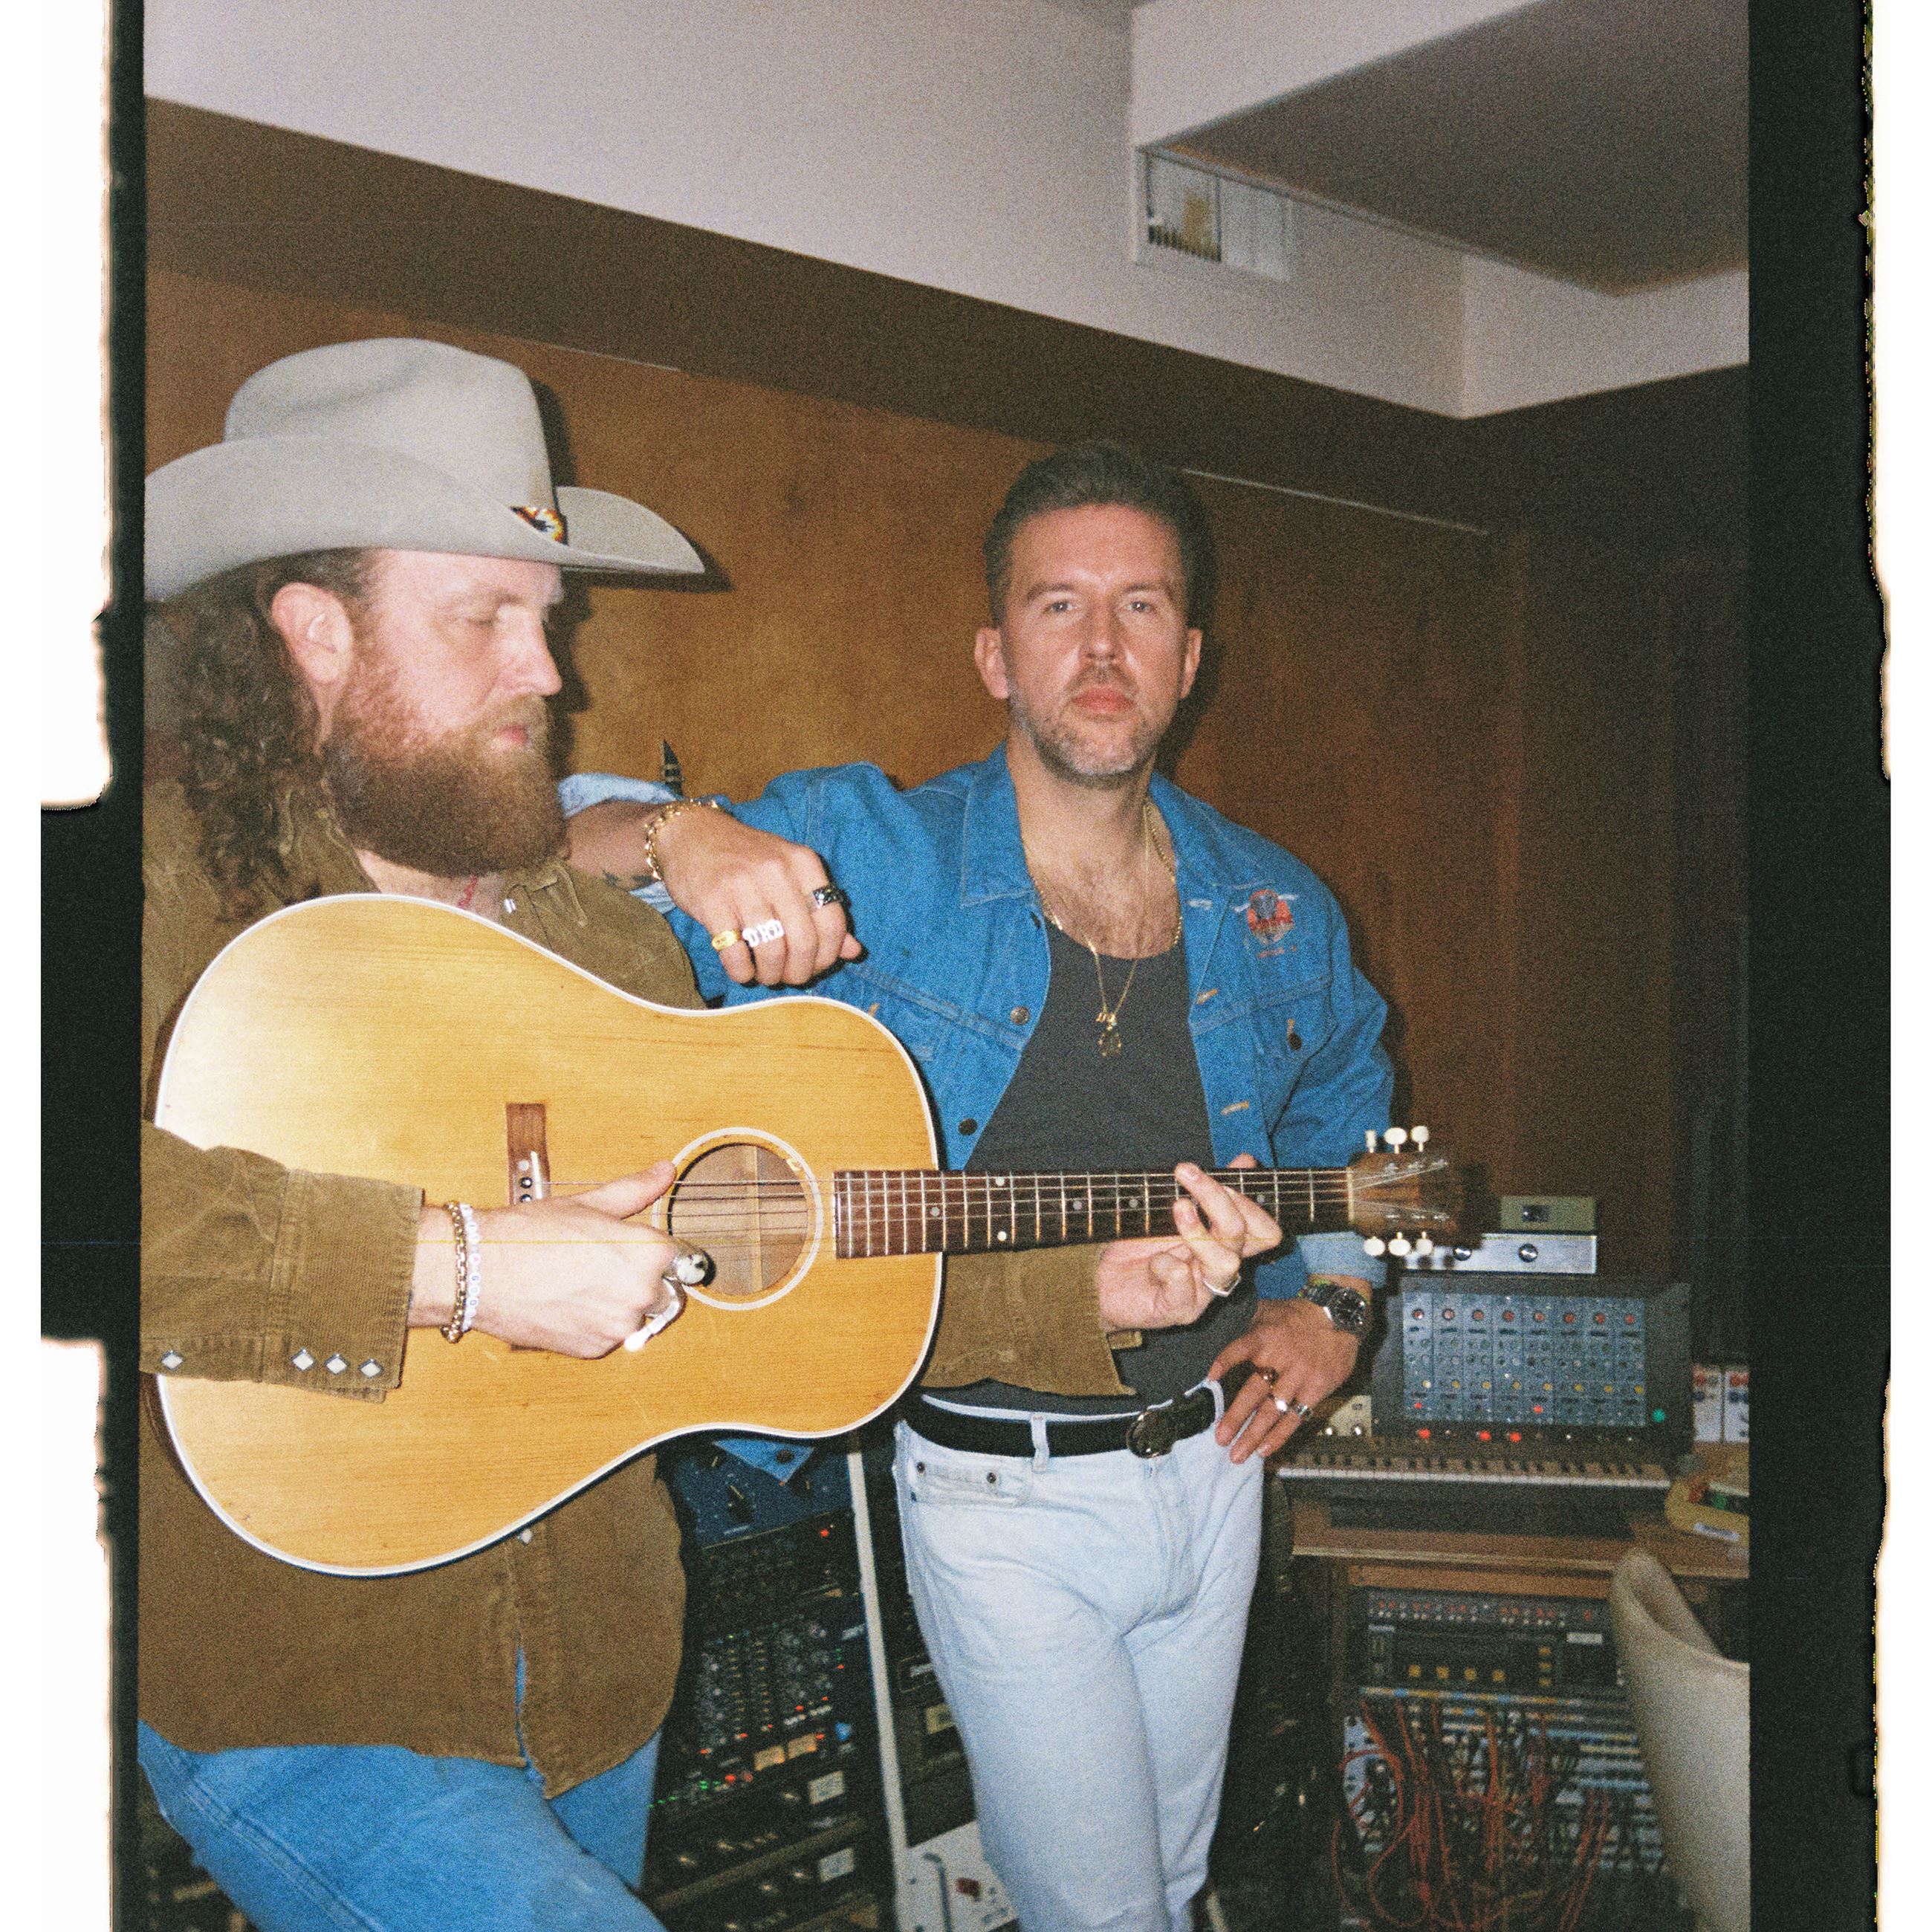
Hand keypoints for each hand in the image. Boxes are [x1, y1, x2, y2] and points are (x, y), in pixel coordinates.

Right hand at [410, 1163, 685, 1357]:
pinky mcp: (594, 1349)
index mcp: (649, 1253)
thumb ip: (636, 1190)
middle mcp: (642, 1293)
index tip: (617, 1242)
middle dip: (635, 1275)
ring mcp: (618, 1326)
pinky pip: (608, 1335)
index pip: (671, 1253)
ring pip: (633, 1313)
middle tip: (593, 1262)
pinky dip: (593, 1323)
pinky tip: (566, 1302)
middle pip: (659, 1286)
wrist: (480, 1271)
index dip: (643, 1245)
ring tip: (576, 1281)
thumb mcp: (589, 1203)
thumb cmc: (531, 1233)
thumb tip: (665, 1171)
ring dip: (615, 1301)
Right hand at [565, 800, 860, 987]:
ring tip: (765, 974)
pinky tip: (741, 969)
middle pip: (804, 942)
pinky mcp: (712, 903)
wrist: (691, 835)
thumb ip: (821, 910)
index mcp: (803, 863)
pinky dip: (741, 972)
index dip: (828, 955)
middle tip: (789, 977)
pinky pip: (735, 954)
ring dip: (770, 974)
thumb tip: (853, 951)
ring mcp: (743, 886)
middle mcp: (777, 871)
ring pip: (771, 951)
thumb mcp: (790, 872)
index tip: (815, 966)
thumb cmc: (747, 860)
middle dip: (799, 972)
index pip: (832, 921)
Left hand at [1093, 1157, 1281, 1330]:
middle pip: (1248, 1237)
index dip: (1251, 1203)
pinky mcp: (1179, 1309)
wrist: (1102, 1281)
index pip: (1265, 1230)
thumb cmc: (1140, 1243)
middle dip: (1219, 1199)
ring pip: (1226, 1263)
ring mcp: (1203, 1292)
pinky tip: (1153, 1261)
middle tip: (1185, 1172)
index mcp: (1226, 1244)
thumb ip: (1210, 1188)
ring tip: (1176, 1208)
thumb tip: (1246, 1160)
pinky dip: (1167, 1266)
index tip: (1220, 1175)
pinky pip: (1184, 1284)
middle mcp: (1221, 1268)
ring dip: (1200, 1230)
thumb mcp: (1174, 1207)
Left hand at [1208, 1286, 1367, 1463]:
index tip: (1209, 1378)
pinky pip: (1295, 1417)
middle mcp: (1281, 1359)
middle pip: (1254, 1392)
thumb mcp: (1270, 1310)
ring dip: (1254, 1435)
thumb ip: (1248, 1325)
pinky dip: (1280, 1435)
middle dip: (1235, 1417)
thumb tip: (1221, 1330)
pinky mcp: (1316, 1389)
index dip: (1225, 1362)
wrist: (1340, 1316)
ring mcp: (1300, 1377)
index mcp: (1266, 1337)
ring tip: (1237, 1454)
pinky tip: (1265, 1449)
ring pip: (1273, 1411)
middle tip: (1220, 1438)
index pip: (1240, 1350)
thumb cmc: (1299, 1315)